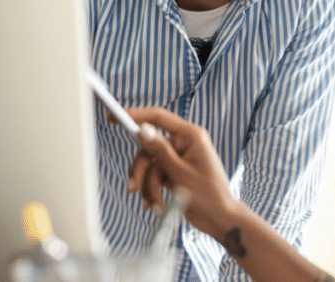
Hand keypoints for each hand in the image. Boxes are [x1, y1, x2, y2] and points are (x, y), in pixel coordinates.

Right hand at [120, 107, 242, 238]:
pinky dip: (152, 191)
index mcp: (190, 135)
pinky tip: (156, 206)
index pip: (159, 117)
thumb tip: (142, 129)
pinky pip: (153, 177)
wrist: (219, 219)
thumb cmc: (209, 195)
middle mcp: (183, 144)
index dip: (135, 115)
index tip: (114, 116)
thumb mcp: (180, 172)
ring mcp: (177, 159)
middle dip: (141, 172)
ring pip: (149, 166)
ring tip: (155, 205)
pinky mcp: (173, 172)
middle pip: (148, 149)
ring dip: (148, 187)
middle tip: (133, 188)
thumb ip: (159, 150)